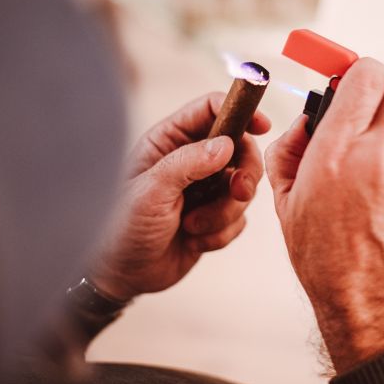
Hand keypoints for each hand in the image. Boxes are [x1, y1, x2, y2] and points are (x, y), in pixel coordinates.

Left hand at [90, 92, 270, 301]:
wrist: (122, 274)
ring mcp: (204, 190)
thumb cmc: (121, 226)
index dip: (240, 111)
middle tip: (237, 191)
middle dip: (244, 173)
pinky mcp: (214, 218)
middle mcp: (190, 160)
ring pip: (243, 187)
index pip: (211, 109)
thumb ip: (188, 163)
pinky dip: (221, 233)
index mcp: (169, 141)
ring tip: (193, 227)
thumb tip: (227, 145)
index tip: (262, 125)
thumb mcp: (151, 191)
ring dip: (225, 212)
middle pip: (240, 148)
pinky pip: (239, 219)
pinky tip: (193, 241)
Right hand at [265, 59, 383, 373]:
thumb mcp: (286, 200)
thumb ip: (290, 148)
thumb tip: (308, 120)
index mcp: (337, 151)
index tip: (357, 85)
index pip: (365, 75)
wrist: (367, 304)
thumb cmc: (323, 254)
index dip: (360, 74)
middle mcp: (383, 155)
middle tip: (382, 112)